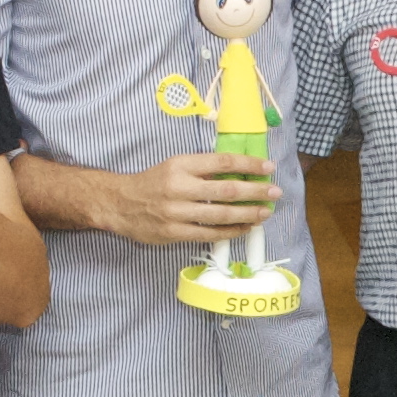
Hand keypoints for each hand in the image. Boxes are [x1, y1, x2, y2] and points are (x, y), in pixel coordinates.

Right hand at [109, 152, 279, 245]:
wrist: (120, 204)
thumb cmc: (153, 182)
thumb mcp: (175, 166)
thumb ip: (203, 168)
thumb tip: (240, 171)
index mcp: (181, 165)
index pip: (222, 162)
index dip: (248, 164)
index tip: (268, 167)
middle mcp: (179, 187)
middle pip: (227, 190)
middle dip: (256, 191)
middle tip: (275, 192)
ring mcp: (177, 212)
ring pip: (221, 215)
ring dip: (248, 214)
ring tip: (265, 212)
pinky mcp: (174, 233)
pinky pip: (209, 234)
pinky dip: (231, 231)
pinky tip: (245, 228)